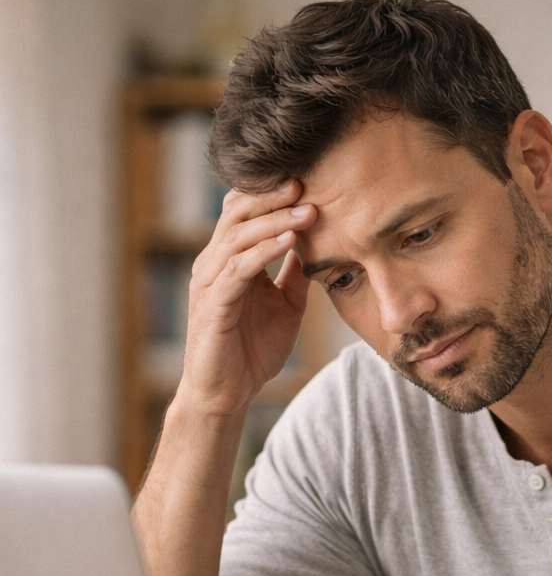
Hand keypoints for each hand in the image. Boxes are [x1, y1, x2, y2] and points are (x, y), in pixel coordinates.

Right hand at [180, 180, 316, 415]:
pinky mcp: (213, 305)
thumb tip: (316, 247)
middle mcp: (214, 264)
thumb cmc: (253, 351)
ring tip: (306, 210)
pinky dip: (264, 252)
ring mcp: (210, 282)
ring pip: (238, 237)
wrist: (229, 393)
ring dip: (274, 221)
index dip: (271, 194)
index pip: (244, 213)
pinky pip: (238, 270)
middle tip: (306, 182)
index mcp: (230, 260)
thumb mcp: (286, 306)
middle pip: (237, 214)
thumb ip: (296, 276)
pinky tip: (289, 242)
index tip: (308, 182)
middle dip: (272, 197)